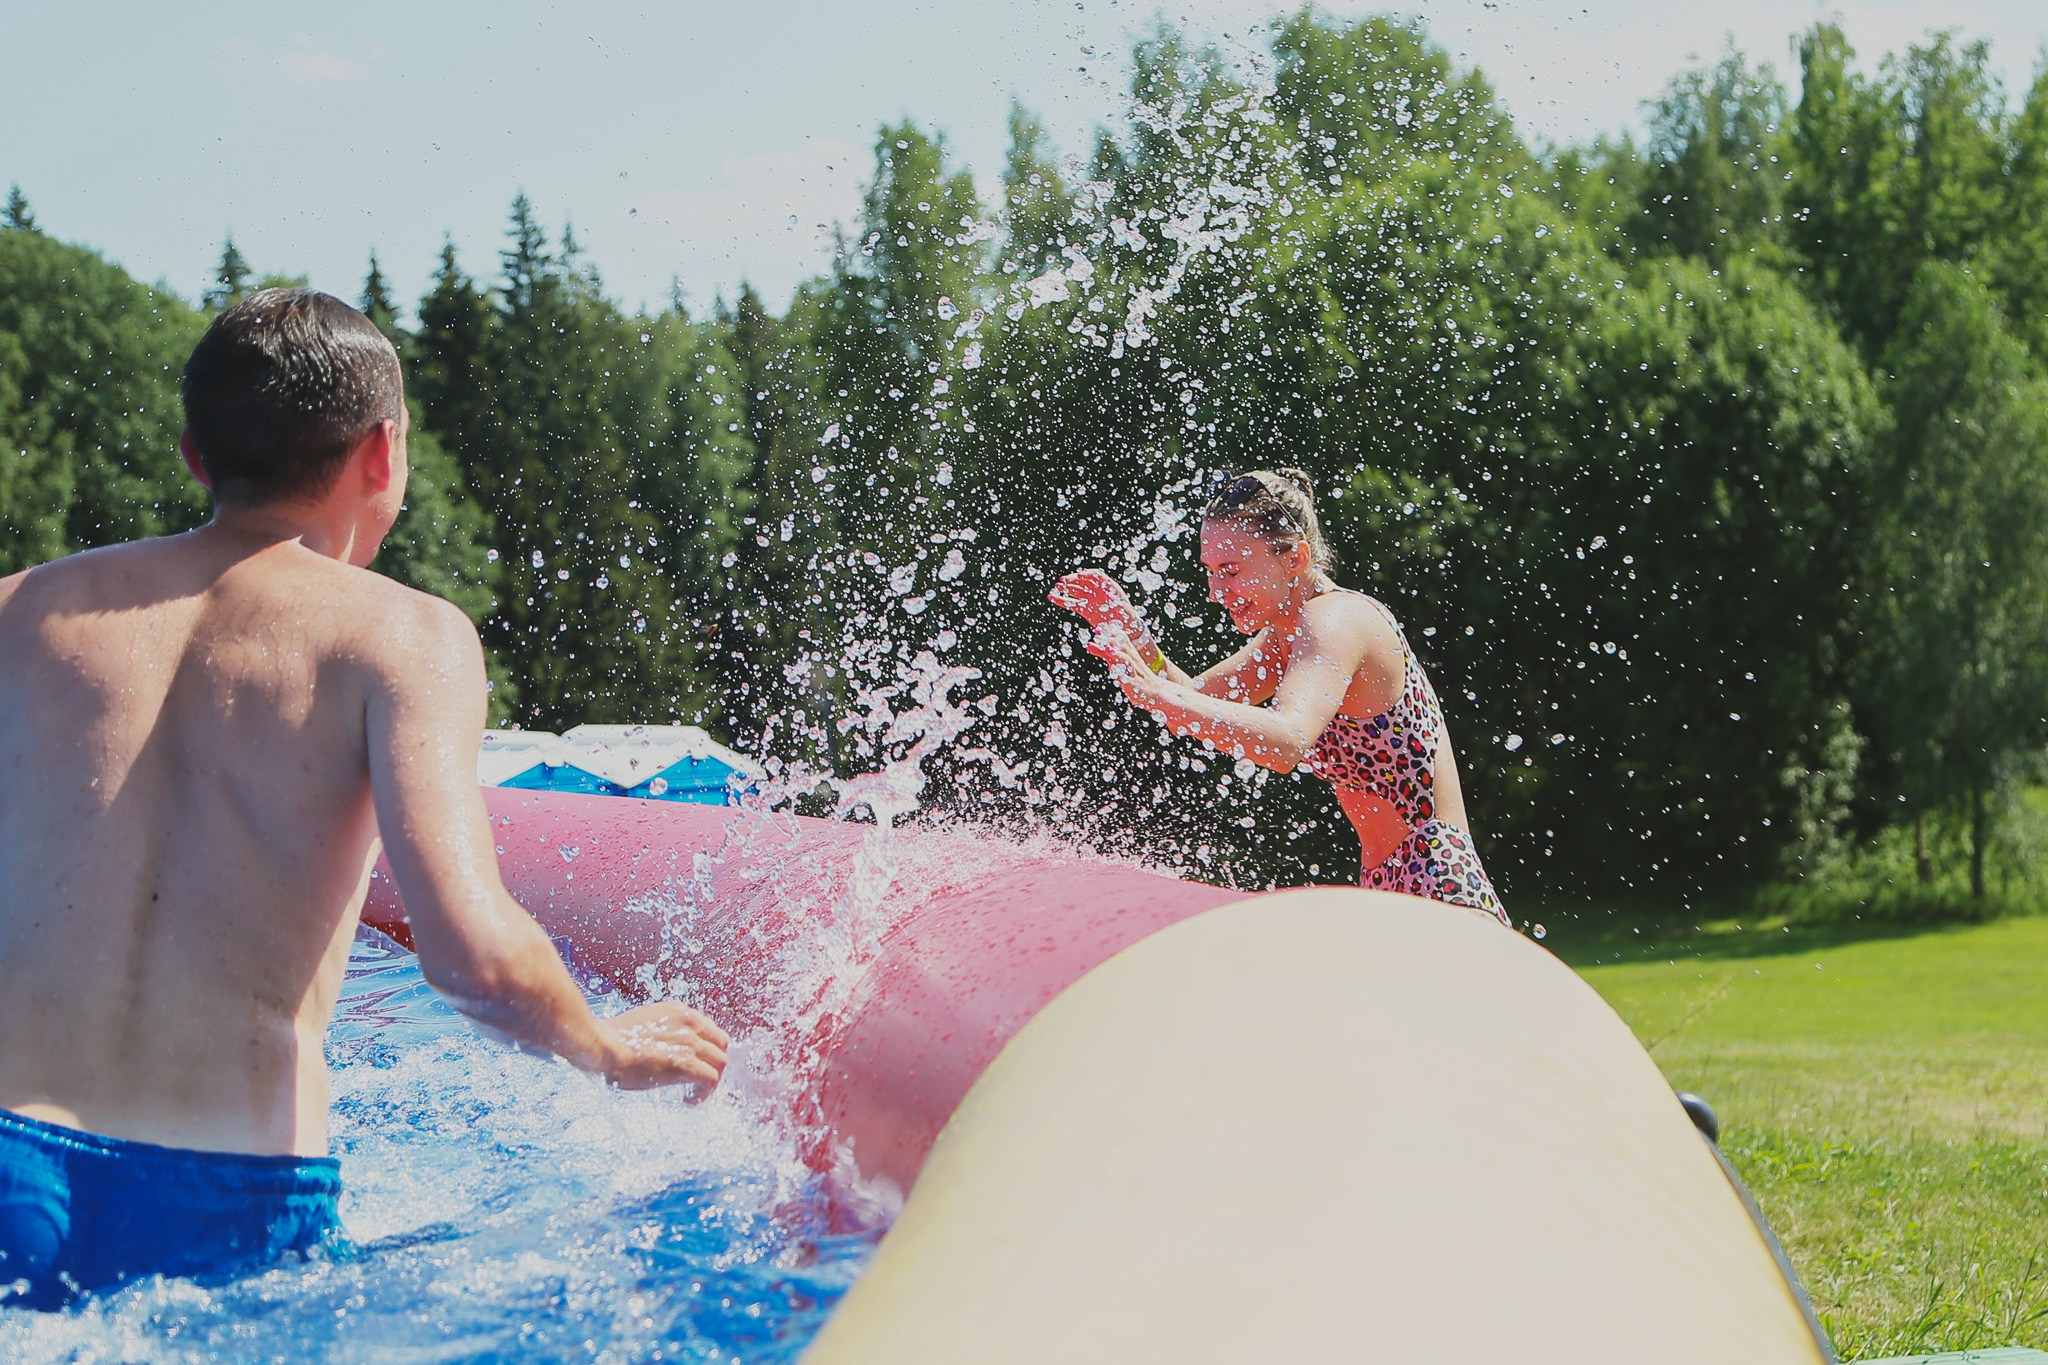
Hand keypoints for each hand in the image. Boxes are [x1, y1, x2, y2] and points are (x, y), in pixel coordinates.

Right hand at [599, 1001, 730, 1093]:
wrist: (602, 1045)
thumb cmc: (611, 1039)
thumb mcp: (642, 1023)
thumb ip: (658, 1031)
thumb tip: (658, 1048)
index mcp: (678, 1011)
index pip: (709, 1028)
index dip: (707, 1048)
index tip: (697, 1062)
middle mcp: (689, 1022)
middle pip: (721, 1044)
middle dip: (713, 1063)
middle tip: (699, 1079)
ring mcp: (689, 1042)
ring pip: (720, 1062)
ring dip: (711, 1080)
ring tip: (694, 1093)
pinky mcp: (685, 1063)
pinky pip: (711, 1079)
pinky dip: (705, 1093)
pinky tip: (689, 1101)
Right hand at [1048, 568, 1142, 636]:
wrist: (1126, 630)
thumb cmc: (1127, 620)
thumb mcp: (1123, 612)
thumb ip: (1115, 606)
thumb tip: (1108, 602)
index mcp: (1109, 588)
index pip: (1096, 576)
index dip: (1086, 574)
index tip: (1078, 577)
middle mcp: (1099, 592)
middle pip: (1084, 581)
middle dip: (1073, 580)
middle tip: (1062, 582)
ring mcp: (1091, 600)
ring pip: (1076, 590)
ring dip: (1066, 588)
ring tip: (1056, 587)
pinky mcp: (1085, 610)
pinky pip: (1072, 603)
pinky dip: (1062, 600)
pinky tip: (1052, 598)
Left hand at [1086, 623, 1167, 707]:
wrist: (1158, 690)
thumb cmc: (1137, 675)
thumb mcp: (1120, 661)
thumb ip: (1104, 653)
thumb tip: (1089, 645)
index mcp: (1130, 653)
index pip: (1121, 639)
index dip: (1110, 632)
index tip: (1099, 628)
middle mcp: (1133, 660)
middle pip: (1123, 646)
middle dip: (1111, 640)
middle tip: (1098, 634)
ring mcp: (1134, 672)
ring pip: (1127, 660)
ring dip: (1117, 654)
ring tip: (1107, 650)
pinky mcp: (1135, 685)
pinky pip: (1130, 680)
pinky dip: (1123, 676)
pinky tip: (1116, 674)